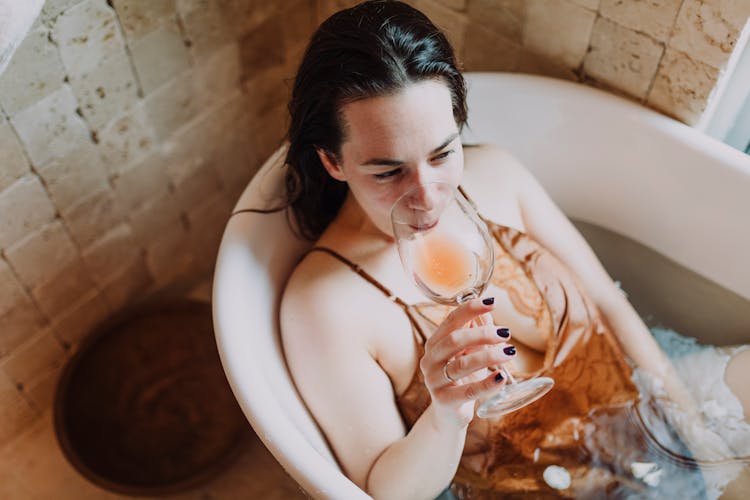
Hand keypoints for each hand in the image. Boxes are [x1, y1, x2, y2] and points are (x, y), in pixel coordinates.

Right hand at [420, 297, 515, 426]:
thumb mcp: (467, 355)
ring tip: (509, 352)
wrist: (448, 415)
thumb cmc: (461, 380)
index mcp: (435, 344)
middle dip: (482, 333)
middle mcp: (430, 360)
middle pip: (454, 340)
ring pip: (461, 364)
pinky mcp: (444, 401)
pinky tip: (501, 377)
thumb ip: (476, 336)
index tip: (492, 302)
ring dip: (488, 356)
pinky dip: (487, 383)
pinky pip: (468, 391)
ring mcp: (434, 381)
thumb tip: (488, 312)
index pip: (450, 321)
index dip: (470, 309)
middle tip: (505, 333)